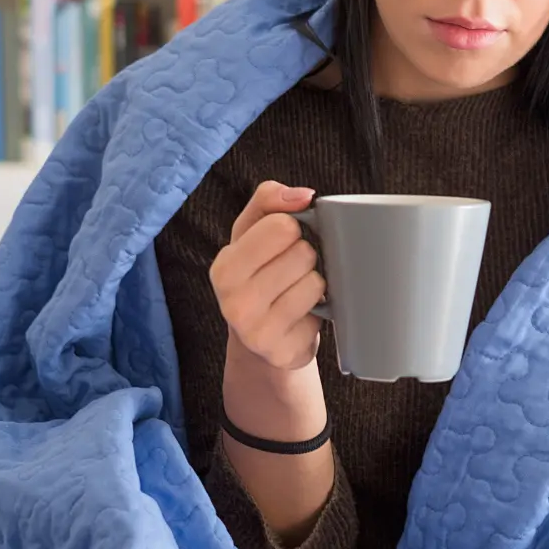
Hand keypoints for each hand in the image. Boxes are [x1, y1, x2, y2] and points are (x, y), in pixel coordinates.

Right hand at [210, 180, 323, 370]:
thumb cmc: (257, 274)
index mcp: (224, 267)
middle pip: (304, 253)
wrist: (259, 340)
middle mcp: (234, 302)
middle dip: (305, 255)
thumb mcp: (252, 231)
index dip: (293, 227)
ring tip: (296, 291)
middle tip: (291, 269)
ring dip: (314, 282)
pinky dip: (320, 311)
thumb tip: (303, 195)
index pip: (282, 225)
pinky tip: (302, 316)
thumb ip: (270, 199)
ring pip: (316, 282)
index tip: (285, 238)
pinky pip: (323, 314)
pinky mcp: (284, 352)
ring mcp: (257, 332)